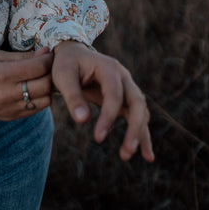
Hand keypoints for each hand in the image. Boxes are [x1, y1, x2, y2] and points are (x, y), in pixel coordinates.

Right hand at [0, 48, 52, 119]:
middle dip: (52, 73)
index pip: (39, 67)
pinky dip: (39, 99)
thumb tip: (45, 52)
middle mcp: (8, 95)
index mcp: (3, 75)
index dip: (49, 58)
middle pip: (45, 85)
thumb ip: (21, 56)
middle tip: (50, 65)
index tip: (50, 53)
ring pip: (45, 101)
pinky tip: (32, 89)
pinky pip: (34, 110)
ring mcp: (9, 109)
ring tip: (42, 77)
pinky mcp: (9, 117)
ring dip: (47, 88)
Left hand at [52, 40, 153, 162]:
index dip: (108, 117)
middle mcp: (123, 77)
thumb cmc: (66, 64)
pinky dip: (141, 133)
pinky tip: (145, 154)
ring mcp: (127, 87)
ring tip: (128, 155)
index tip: (97, 138)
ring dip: (139, 134)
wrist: (73, 54)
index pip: (114, 95)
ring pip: (141, 111)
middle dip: (134, 128)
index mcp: (109, 68)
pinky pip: (138, 116)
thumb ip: (72, 96)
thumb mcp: (63, 76)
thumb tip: (83, 121)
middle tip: (126, 152)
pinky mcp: (125, 98)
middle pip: (137, 102)